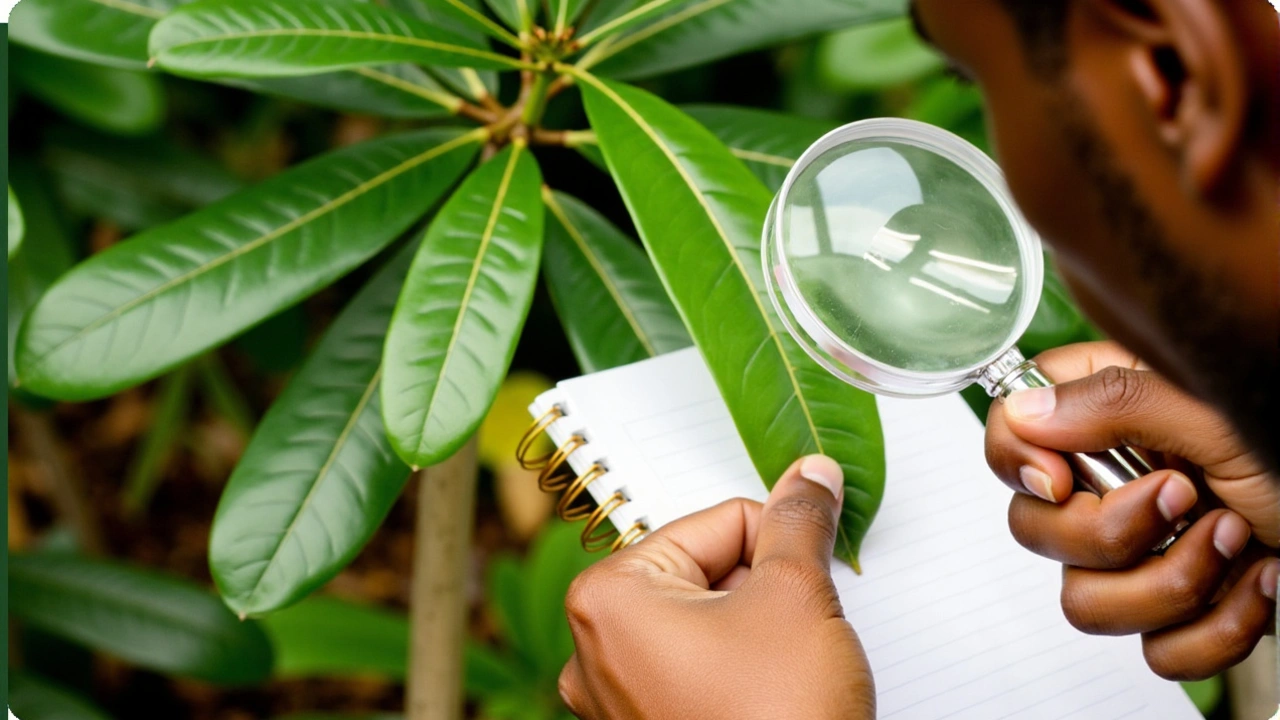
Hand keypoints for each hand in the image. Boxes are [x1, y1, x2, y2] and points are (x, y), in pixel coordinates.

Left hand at [558, 456, 874, 719]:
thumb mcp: (796, 597)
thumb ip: (798, 523)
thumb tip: (810, 478)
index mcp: (608, 596)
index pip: (716, 523)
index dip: (775, 542)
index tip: (803, 575)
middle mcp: (595, 647)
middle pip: (705, 571)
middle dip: (761, 590)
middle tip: (793, 633)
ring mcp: (617, 698)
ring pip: (707, 623)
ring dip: (755, 631)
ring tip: (781, 671)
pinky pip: (697, 670)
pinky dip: (739, 670)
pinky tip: (767, 696)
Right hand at [985, 341, 1279, 679]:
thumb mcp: (1218, 414)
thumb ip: (1114, 403)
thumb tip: (1023, 410)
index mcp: (1115, 418)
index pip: (1011, 434)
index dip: (1020, 462)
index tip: (1066, 479)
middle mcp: (1120, 485)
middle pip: (1034, 531)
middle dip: (1111, 536)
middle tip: (1182, 500)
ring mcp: (1147, 552)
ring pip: (1083, 602)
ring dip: (1172, 583)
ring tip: (1235, 540)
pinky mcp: (1181, 610)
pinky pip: (1152, 651)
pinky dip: (1216, 628)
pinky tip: (1257, 584)